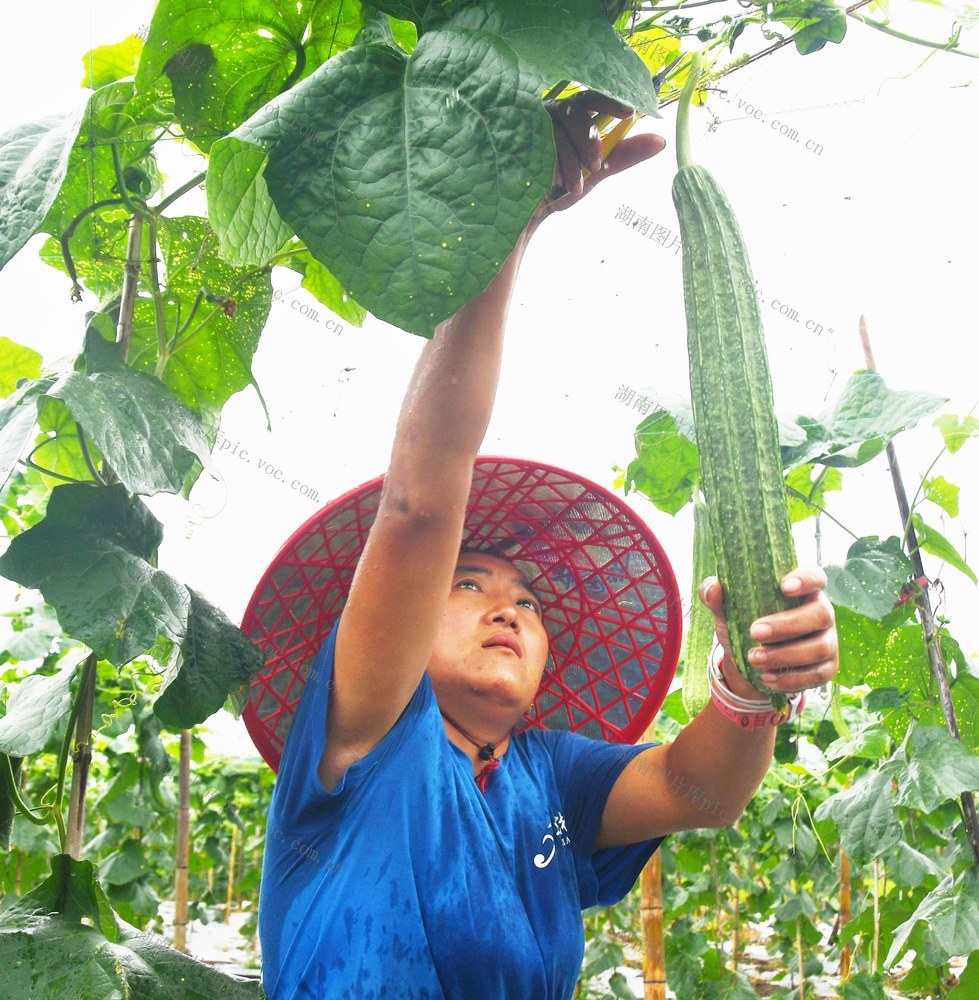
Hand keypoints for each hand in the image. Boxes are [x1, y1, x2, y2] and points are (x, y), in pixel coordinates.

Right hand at [524, 91, 665, 235]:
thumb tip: (659, 141)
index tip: (629, 113)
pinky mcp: (510, 138)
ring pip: (556, 127)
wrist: (525, 216)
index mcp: (571, 117)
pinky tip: (551, 183)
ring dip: (570, 159)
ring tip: (573, 187)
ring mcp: (527, 124)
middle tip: (596, 166)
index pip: (592, 96)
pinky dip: (549, 164)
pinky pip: (535, 142)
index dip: (611, 100)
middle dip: (589, 137)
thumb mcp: (595, 173)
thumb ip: (624, 156)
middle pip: (574, 107)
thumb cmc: (559, 189)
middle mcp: (549, 115)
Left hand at [698, 568, 838, 700]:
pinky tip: (767, 678)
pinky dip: (790, 679)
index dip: (805, 579)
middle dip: (787, 625)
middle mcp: (821, 612)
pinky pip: (817, 675)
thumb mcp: (726, 610)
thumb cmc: (744, 624)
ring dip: (785, 655)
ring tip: (754, 658)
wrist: (748, 662)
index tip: (784, 587)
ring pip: (819, 647)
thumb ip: (715, 595)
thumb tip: (714, 588)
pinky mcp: (827, 668)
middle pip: (820, 614)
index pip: (814, 576)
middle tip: (755, 632)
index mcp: (802, 590)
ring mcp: (828, 641)